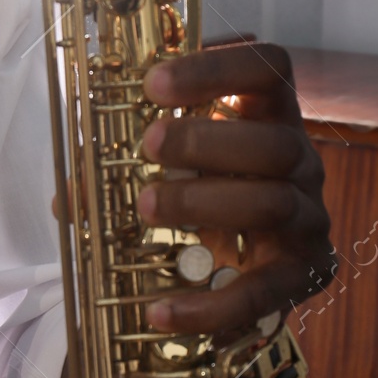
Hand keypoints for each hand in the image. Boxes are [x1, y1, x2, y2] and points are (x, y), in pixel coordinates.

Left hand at [137, 38, 333, 337]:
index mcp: (268, 119)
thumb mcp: (165, 172)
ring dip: (204, 202)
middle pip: (275, 142)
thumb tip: (70, 195)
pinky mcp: (302, 276)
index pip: (267, 69)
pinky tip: (161, 311)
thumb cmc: (200, 204)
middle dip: (207, 140)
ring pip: (274, 203)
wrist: (239, 277)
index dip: (217, 66)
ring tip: (146, 206)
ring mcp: (307, 220)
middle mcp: (300, 163)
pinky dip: (208, 306)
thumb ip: (118, 171)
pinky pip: (261, 291)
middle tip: (147, 144)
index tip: (153, 82)